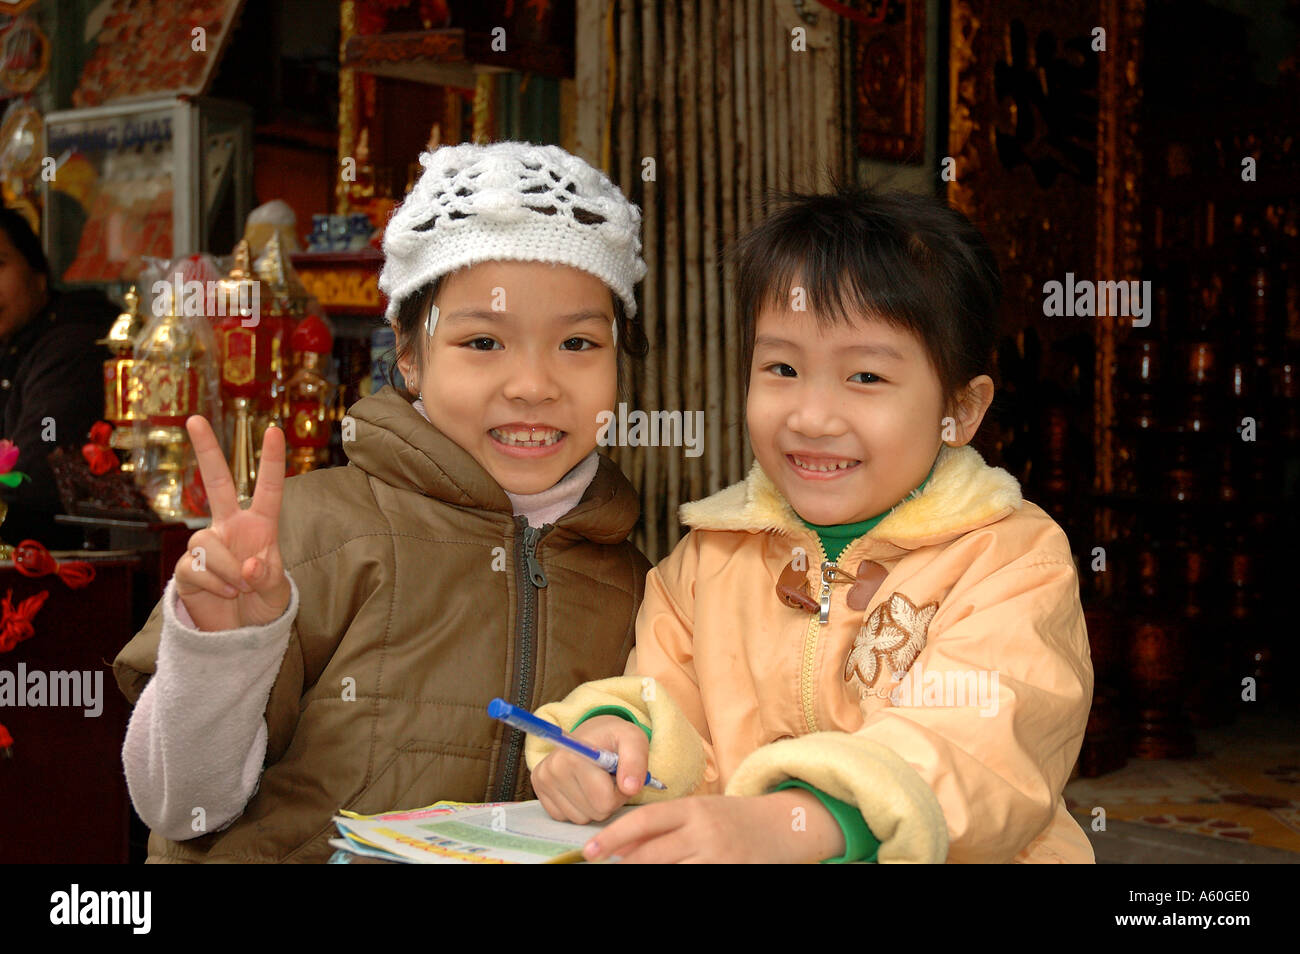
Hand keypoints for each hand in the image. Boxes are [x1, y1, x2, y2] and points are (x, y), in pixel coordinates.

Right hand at [173, 415, 290, 630]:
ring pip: (206, 541)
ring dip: (226, 569)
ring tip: (239, 587)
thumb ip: (268, 576)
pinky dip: (214, 583)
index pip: (268, 489)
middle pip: (216, 482)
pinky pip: (195, 567)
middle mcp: (230, 527)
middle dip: (205, 450)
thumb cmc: (263, 605)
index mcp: (260, 526)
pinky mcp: (186, 568)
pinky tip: (224, 594)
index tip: (274, 430)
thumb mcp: (276, 592)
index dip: (272, 461)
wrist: (239, 636)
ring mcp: (207, 546)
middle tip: (194, 418)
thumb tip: (247, 565)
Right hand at [532, 715, 650, 822]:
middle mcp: (552, 769)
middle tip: (608, 778)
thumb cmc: (613, 738)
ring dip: (594, 805)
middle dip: (608, 800)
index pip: (604, 801)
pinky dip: (579, 807)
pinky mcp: (540, 791)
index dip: (619, 792)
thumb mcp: (633, 739)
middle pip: (594, 812)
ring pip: (581, 818)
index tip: (619, 775)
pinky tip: (582, 787)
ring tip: (596, 781)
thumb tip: (630, 788)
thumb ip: (636, 761)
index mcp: (574, 756)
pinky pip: (567, 817)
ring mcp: (543, 782)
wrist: (590, 734)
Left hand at [582, 791, 845, 863]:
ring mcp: (719, 857)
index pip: (645, 820)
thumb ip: (664, 826)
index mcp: (693, 808)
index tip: (590, 850)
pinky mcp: (730, 874)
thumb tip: (621, 844)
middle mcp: (704, 832)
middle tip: (605, 869)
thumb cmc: (731, 819)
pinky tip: (662, 881)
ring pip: (669, 874)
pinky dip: (676, 883)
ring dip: (646, 875)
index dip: (614, 836)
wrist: (783, 827)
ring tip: (630, 873)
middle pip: (652, 854)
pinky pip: (693, 883)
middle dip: (625, 865)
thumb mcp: (698, 812)